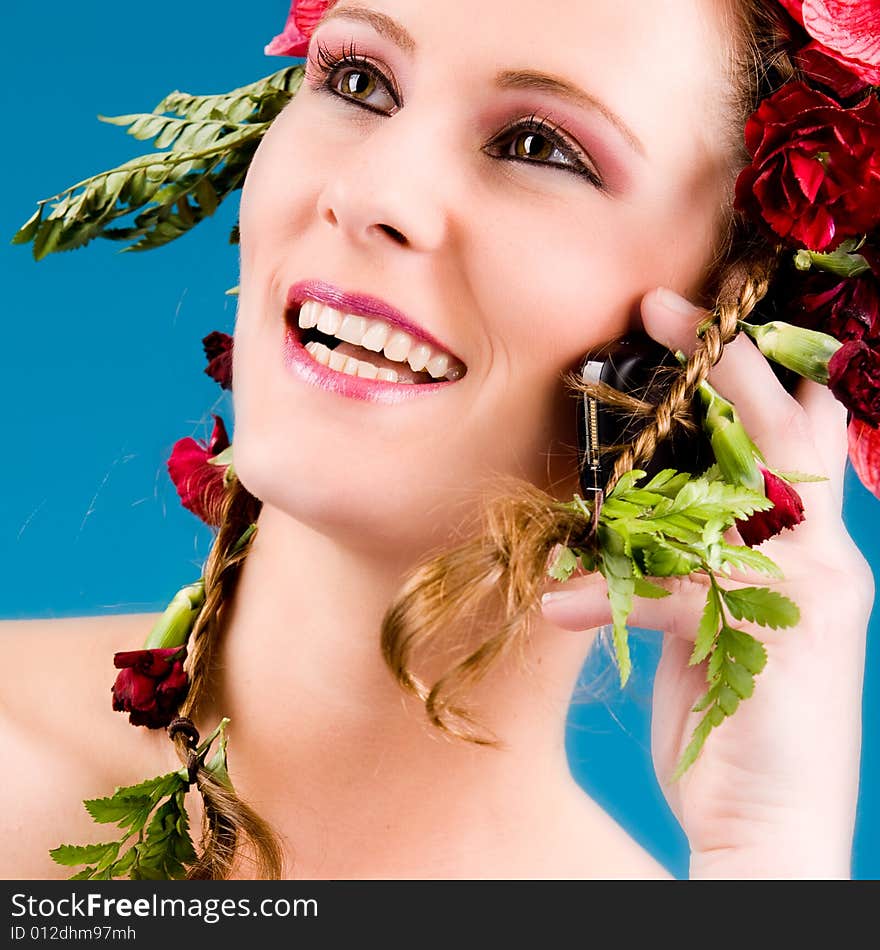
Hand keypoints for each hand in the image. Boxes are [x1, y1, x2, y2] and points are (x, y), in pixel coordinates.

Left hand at [541, 287, 875, 877]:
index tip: (683, 314)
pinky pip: (680, 594)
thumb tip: (634, 513)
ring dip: (659, 464)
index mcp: (811, 543)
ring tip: (599, 428)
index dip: (749, 366)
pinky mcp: (772, 644)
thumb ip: (694, 557)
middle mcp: (823, 557)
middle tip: (660, 305)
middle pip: (785, 431)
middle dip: (727, 362)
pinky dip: (610, 596)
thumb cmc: (734, 712)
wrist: (768, 820)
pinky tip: (562, 605)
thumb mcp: (715, 616)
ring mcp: (808, 596)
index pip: (795, 429)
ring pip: (743, 492)